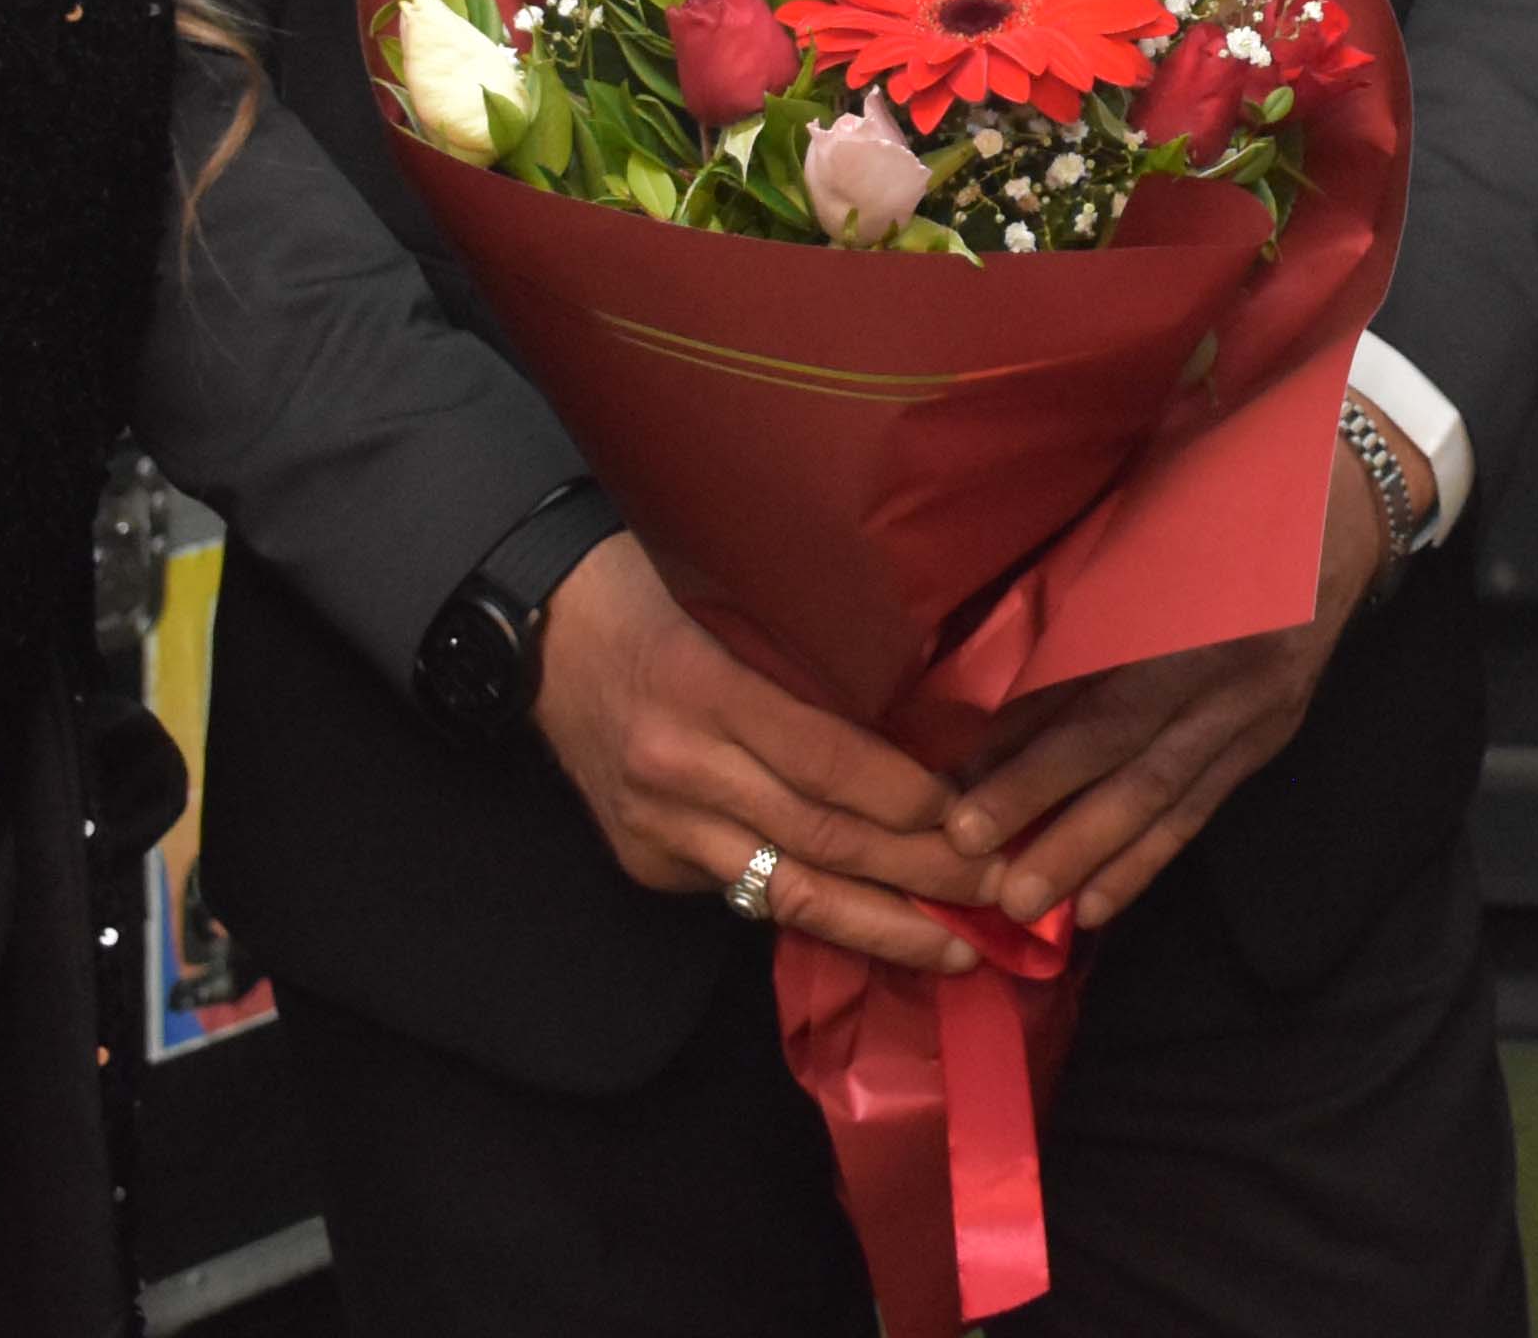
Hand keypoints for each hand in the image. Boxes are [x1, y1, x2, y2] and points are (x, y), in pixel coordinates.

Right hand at [530, 532, 994, 969]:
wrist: (538, 630)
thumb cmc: (654, 593)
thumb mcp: (736, 609)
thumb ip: (811, 674)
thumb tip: (919, 731)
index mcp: (705, 691)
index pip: (825, 761)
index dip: (906, 799)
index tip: (976, 818)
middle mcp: (679, 770)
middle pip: (818, 840)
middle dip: (919, 876)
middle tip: (998, 892)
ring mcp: (656, 826)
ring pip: (785, 892)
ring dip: (880, 923)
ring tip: (955, 944)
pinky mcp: (644, 862)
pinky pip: (744, 894)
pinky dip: (814, 909)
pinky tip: (875, 925)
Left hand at [948, 407, 1401, 932]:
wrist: (1347, 498)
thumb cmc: (1229, 488)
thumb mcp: (1153, 526)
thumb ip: (1090, 605)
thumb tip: (1004, 687)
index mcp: (1199, 615)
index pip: (1106, 706)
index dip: (1034, 759)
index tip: (961, 801)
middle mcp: (1232, 677)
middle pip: (1134, 767)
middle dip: (1055, 829)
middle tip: (985, 884)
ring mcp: (1259, 713)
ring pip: (1169, 801)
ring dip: (1097, 860)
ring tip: (1033, 910)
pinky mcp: (1271, 736)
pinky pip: (1203, 809)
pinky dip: (1150, 857)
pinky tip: (1102, 904)